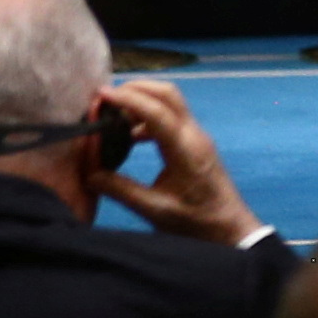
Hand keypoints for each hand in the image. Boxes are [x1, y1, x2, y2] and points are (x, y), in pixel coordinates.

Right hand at [94, 76, 263, 244]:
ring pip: (171, 102)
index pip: (157, 111)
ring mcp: (197, 136)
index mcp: (186, 149)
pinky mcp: (195, 142)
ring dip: (142, 101)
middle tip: (105, 98)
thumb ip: (120, 190)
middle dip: (136, 89)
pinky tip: (130, 136)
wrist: (229, 228)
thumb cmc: (194, 221)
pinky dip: (149, 117)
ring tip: (112, 116)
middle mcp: (194, 135)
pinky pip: (171, 117)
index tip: (101, 95)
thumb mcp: (153, 210)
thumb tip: (88, 173)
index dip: (128, 99)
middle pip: (168, 94)